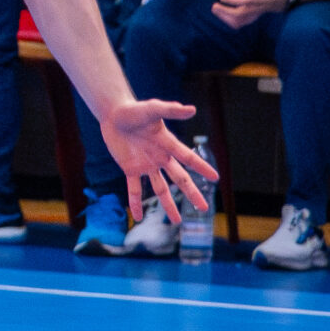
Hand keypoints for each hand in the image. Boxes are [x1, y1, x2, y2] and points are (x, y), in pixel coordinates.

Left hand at [100, 97, 212, 224]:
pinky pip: (134, 189)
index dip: (202, 168)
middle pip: (179, 179)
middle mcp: (160, 158)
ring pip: (160, 189)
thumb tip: (191, 109)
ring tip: (177, 221)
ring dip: (168, 205)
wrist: (113, 114)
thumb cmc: (134, 109)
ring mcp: (146, 165)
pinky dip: (136, 203)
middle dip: (192, 193)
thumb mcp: (153, 109)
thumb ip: (171, 110)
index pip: (189, 158)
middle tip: (204, 208)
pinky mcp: (130, 169)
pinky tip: (138, 217)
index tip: (215, 178)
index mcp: (168, 144)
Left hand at [210, 0, 291, 28]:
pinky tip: (222, 15)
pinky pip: (239, 24)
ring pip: (238, 21)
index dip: (232, 0)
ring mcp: (252, 15)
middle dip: (225, 11)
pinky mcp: (251, 19)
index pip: (243, 1)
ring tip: (215, 9)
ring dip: (225, 17)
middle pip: (238, 14)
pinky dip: (230, 22)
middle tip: (214, 6)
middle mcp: (254, 8)